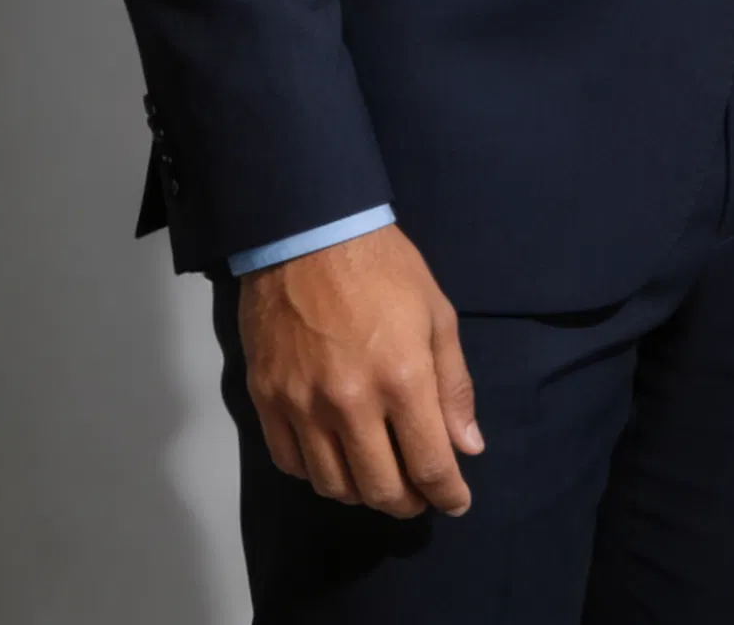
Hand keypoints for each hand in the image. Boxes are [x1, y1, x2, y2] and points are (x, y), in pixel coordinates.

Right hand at [237, 223, 482, 515]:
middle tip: (418, 493)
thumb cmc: (383, 267)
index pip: (430, 465)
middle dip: (408, 502)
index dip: (449, 494)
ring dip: (362, 493)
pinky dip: (316, 473)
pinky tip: (333, 457)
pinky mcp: (266, 398)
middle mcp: (350, 403)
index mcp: (401, 379)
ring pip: (333, 486)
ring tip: (377, 476)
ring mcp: (302, 404)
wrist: (307, 231)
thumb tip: (468, 447)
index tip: (457, 501)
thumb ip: (454, 386)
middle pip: (381, 489)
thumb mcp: (437, 314)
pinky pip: (291, 463)